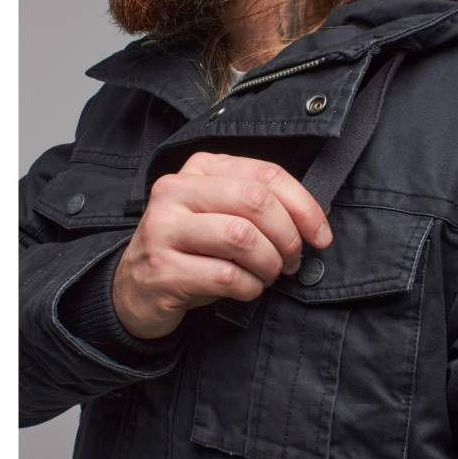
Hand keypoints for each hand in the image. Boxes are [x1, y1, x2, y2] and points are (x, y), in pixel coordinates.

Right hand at [112, 152, 331, 339]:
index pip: (265, 174)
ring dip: (268, 264)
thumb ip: (261, 206)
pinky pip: (225, 276)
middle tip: (291, 260)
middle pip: (255, 201)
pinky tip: (246, 288)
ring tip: (267, 275)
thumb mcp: (222, 215)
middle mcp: (176, 190)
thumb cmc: (193, 250)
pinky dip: (249, 287)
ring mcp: (164, 228)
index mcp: (200, 168)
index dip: (304, 206)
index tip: (321, 235)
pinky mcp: (161, 268)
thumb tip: (316, 218)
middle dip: (287, 236)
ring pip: (242, 237)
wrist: (135, 289)